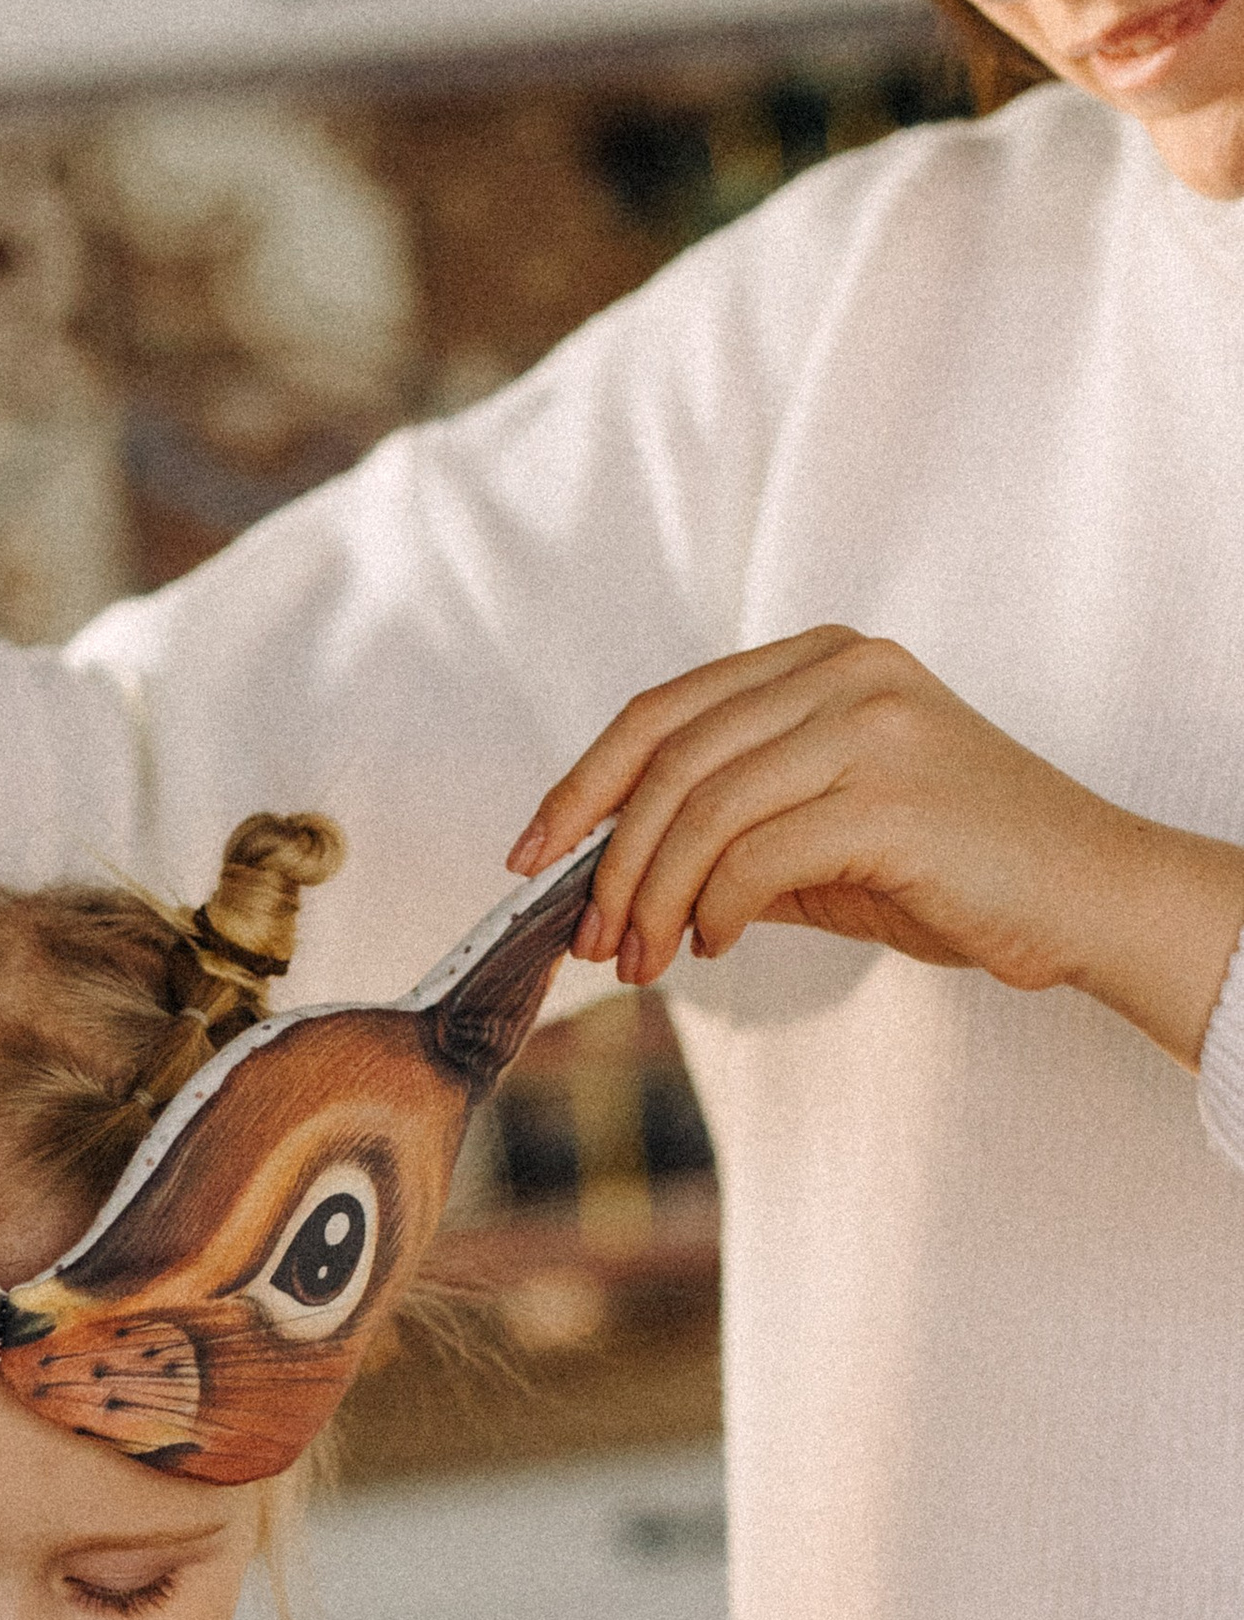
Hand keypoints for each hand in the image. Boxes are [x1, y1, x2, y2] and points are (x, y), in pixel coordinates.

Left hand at [508, 628, 1243, 1068]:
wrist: (1086, 896)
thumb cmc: (955, 869)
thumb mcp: (824, 836)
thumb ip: (728, 834)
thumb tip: (610, 882)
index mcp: (822, 660)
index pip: (663, 711)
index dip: (582, 784)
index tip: (532, 854)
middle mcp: (843, 670)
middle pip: (668, 756)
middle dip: (607, 857)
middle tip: (588, 935)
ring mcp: (870, 723)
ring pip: (701, 807)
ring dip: (653, 896)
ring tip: (645, 960)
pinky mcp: (891, 794)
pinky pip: (756, 854)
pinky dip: (716, 909)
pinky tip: (716, 946)